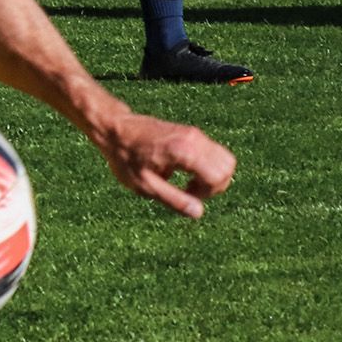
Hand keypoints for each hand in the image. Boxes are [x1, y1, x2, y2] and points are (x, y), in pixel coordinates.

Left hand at [94, 109, 235, 218]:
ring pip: (224, 158)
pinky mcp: (191, 132)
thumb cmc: (124, 157)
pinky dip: (206, 166)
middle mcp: (194, 139)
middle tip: (190, 191)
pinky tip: (182, 171)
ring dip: (212, 175)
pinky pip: (213, 152)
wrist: (114, 128)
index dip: (207, 193)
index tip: (187, 195)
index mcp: (184, 151)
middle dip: (215, 185)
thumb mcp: (144, 184)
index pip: (218, 176)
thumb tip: (198, 212)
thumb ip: (173, 199)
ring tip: (187, 182)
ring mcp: (194, 133)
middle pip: (227, 166)